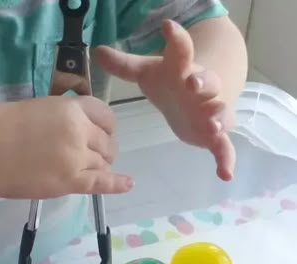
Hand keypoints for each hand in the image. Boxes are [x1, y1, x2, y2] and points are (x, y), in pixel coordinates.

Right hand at [0, 96, 132, 198]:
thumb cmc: (0, 126)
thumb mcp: (38, 109)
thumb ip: (60, 120)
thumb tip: (69, 136)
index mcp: (72, 108)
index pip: (105, 115)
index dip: (106, 128)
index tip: (101, 134)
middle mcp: (80, 130)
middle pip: (107, 143)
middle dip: (103, 150)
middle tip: (92, 157)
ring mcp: (77, 157)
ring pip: (103, 164)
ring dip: (100, 167)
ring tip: (90, 172)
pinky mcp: (70, 181)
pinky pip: (100, 183)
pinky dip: (117, 184)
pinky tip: (128, 184)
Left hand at [95, 20, 235, 180]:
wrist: (195, 92)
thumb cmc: (169, 80)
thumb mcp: (147, 72)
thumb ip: (124, 65)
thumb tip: (97, 52)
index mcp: (183, 68)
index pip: (181, 50)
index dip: (177, 39)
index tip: (169, 27)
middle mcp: (201, 87)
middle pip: (207, 82)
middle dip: (202, 83)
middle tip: (193, 84)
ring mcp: (211, 110)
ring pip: (220, 112)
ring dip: (218, 118)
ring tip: (214, 127)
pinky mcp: (214, 133)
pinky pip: (224, 146)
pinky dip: (226, 159)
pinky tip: (225, 175)